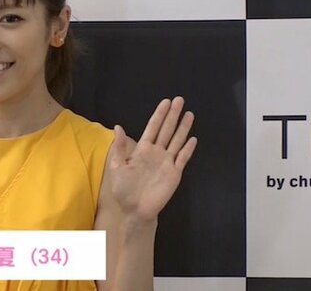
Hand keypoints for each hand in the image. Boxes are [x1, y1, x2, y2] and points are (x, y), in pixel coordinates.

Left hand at [108, 97, 197, 222]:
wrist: (133, 209)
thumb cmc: (123, 189)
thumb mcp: (117, 166)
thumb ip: (120, 147)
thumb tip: (118, 127)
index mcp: (142, 150)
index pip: (153, 127)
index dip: (159, 115)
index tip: (166, 102)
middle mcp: (156, 153)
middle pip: (167, 130)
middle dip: (173, 115)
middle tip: (180, 100)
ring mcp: (166, 162)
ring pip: (176, 141)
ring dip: (183, 128)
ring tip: (189, 114)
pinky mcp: (174, 173)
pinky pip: (182, 158)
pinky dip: (188, 149)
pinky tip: (193, 139)